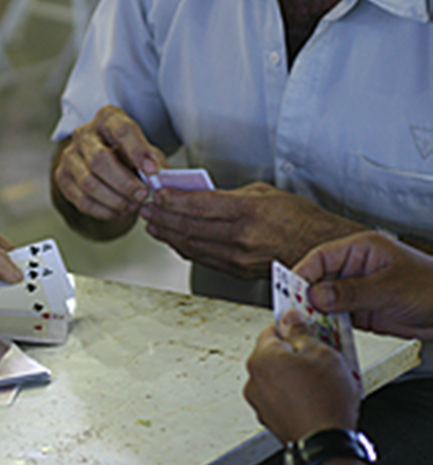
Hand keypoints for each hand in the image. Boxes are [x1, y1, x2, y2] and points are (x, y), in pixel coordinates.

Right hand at [52, 105, 164, 224]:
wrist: (104, 162)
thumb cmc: (129, 154)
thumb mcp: (146, 152)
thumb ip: (154, 163)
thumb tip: (160, 180)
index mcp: (108, 119)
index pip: (122, 131)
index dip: (138, 152)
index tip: (152, 171)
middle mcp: (84, 134)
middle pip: (100, 160)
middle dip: (124, 183)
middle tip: (142, 195)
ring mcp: (69, 156)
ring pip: (88, 183)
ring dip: (114, 200)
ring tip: (132, 205)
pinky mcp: (62, 177)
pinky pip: (81, 200)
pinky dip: (103, 210)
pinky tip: (119, 211)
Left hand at [140, 182, 365, 278]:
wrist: (320, 250)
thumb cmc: (299, 219)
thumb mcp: (265, 194)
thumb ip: (230, 195)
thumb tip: (199, 195)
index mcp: (249, 212)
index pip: (199, 205)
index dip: (172, 200)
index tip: (157, 193)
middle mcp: (241, 237)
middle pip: (189, 227)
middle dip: (162, 217)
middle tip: (146, 208)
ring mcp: (237, 258)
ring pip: (191, 245)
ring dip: (167, 234)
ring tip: (153, 224)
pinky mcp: (236, 271)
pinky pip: (202, 258)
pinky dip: (183, 248)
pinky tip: (173, 239)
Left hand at [244, 311, 360, 443]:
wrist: (325, 444)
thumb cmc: (325, 401)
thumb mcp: (321, 352)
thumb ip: (301, 331)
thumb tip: (291, 318)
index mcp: (262, 358)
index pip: (271, 330)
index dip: (293, 327)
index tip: (308, 329)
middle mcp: (254, 379)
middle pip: (273, 354)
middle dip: (296, 353)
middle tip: (322, 356)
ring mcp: (259, 401)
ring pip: (277, 378)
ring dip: (295, 375)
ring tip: (323, 381)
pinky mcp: (269, 418)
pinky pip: (280, 398)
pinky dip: (294, 395)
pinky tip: (316, 398)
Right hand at [294, 231, 432, 339]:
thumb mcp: (390, 288)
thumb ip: (351, 292)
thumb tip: (317, 295)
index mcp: (360, 251)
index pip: (320, 258)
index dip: (302, 274)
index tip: (289, 292)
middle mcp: (354, 269)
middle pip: (317, 281)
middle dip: (305, 298)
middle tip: (294, 314)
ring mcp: (356, 291)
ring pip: (324, 302)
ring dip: (315, 315)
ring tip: (306, 327)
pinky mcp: (361, 312)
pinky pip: (336, 319)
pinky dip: (328, 327)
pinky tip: (323, 335)